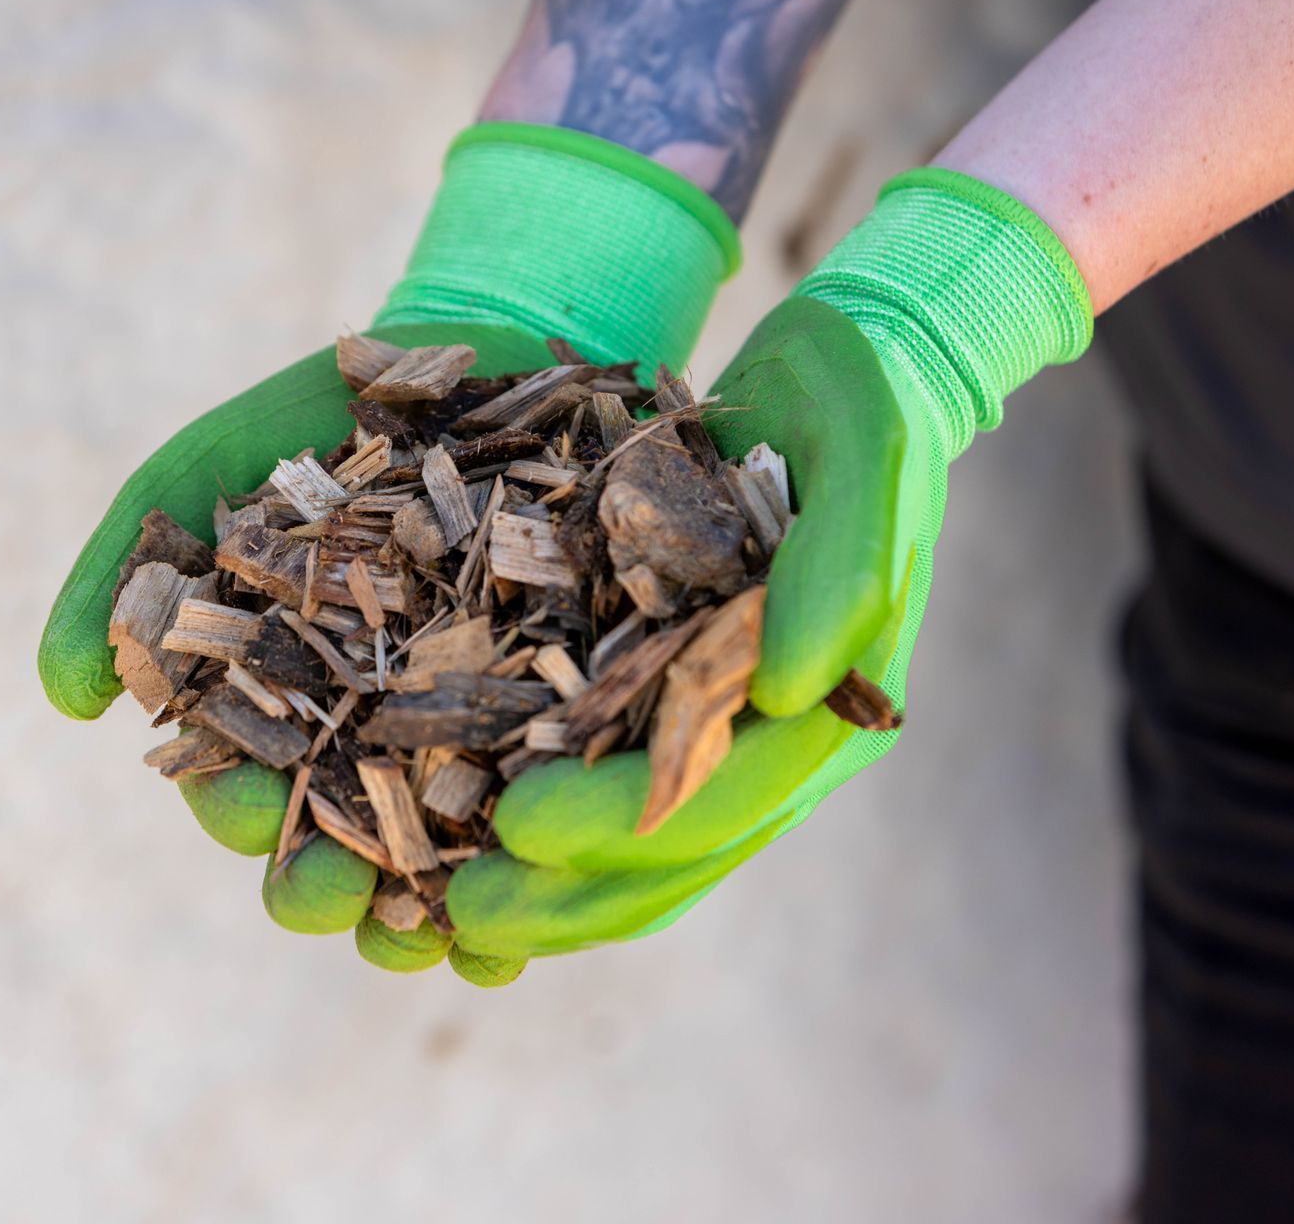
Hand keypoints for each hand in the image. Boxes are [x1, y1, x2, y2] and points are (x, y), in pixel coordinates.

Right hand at [40, 124, 739, 983]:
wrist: (475, 351)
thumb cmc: (318, 426)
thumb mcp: (200, 475)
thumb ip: (123, 578)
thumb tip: (64, 698)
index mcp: (273, 708)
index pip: (242, 791)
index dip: (240, 816)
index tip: (251, 814)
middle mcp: (365, 745)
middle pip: (334, 851)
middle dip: (326, 889)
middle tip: (338, 894)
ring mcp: (464, 742)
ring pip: (440, 864)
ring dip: (432, 917)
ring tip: (448, 940)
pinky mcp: (559, 722)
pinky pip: (549, 818)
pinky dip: (540, 876)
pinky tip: (539, 919)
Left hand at [445, 169, 1094, 958]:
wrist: (834, 377)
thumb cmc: (857, 412)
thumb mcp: (862, 459)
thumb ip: (839, 573)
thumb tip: (789, 693)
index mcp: (827, 712)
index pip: (722, 799)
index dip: (621, 824)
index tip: (522, 829)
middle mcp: (766, 742)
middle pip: (664, 856)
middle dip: (562, 895)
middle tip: (455, 917)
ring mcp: (711, 727)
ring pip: (624, 846)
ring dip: (537, 888)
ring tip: (431, 910)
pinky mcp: (658, 695)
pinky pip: (592, 780)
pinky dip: (524, 816)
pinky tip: (442, 839)